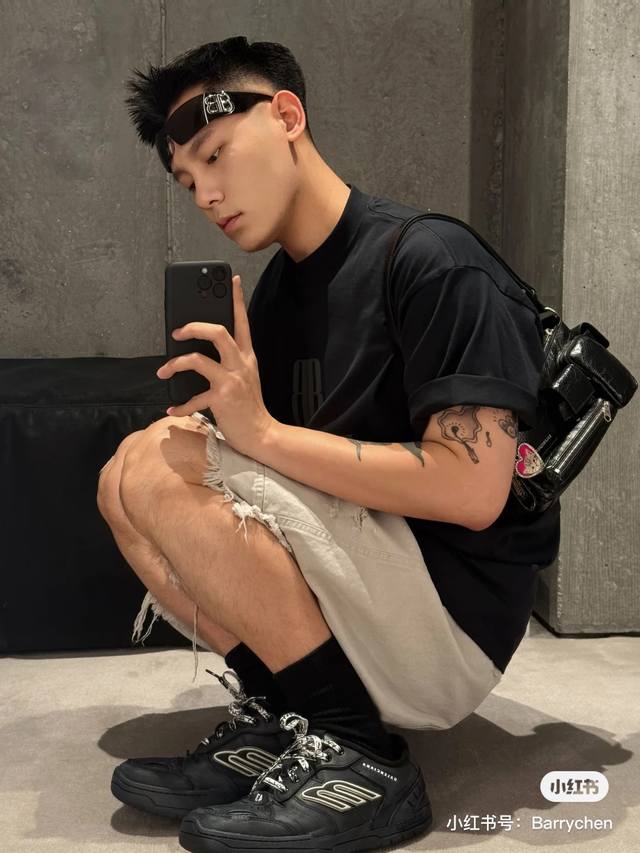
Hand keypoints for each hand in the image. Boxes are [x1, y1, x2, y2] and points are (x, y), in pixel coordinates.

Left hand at [155, 274, 277, 456]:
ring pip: (198, 359)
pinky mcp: (222, 398)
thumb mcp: (245, 378)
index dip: (236, 298)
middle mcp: (240, 364)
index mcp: (246, 356)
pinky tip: (172, 409)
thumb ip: (230, 362)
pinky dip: (180, 405)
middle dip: (194, 327)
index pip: (242, 321)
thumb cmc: (249, 407)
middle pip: (219, 331)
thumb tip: (201, 353)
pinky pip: (195, 397)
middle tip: (177, 332)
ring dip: (176, 363)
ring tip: (164, 371)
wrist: (262, 434)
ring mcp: (231, 380)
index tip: (232, 279)